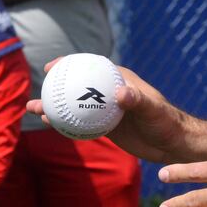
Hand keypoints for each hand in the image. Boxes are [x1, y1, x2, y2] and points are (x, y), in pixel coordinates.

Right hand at [27, 60, 185, 162]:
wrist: (172, 143)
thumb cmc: (166, 121)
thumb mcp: (152, 109)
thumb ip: (137, 100)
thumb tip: (120, 93)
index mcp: (118, 79)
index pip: (90, 66)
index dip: (69, 64)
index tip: (51, 67)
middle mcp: (109, 92)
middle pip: (77, 86)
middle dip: (55, 86)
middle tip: (39, 90)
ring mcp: (105, 110)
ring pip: (75, 106)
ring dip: (55, 106)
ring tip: (35, 109)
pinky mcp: (105, 127)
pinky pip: (80, 123)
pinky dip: (65, 123)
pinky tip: (50, 125)